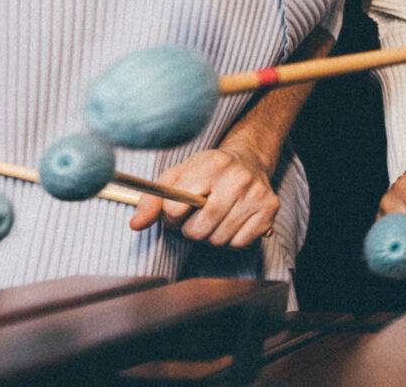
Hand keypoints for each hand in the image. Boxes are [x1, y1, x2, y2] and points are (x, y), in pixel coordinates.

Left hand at [128, 146, 279, 247]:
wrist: (248, 161)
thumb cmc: (207, 171)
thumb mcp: (177, 176)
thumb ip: (152, 199)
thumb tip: (136, 225)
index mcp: (212, 164)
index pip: (176, 207)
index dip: (171, 216)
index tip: (177, 210)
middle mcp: (238, 178)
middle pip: (198, 229)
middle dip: (190, 229)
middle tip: (196, 217)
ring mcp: (257, 195)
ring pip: (218, 240)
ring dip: (210, 236)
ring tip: (213, 218)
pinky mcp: (270, 211)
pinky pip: (239, 244)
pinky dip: (230, 240)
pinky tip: (231, 222)